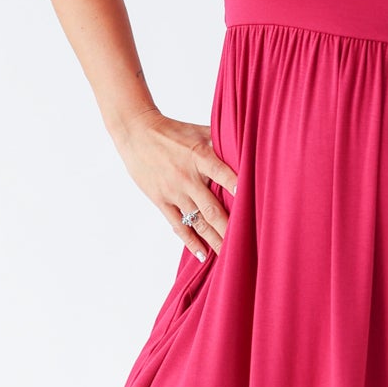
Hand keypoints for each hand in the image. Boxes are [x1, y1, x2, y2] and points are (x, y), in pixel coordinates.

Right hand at [111, 106, 238, 257]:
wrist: (136, 132)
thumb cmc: (172, 130)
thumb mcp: (198, 130)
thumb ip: (222, 138)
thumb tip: (249, 142)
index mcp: (199, 156)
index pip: (222, 173)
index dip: (236, 186)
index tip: (251, 201)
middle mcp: (187, 177)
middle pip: (212, 208)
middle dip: (229, 228)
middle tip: (246, 245)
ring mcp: (173, 192)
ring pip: (198, 221)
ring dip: (214, 240)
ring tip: (229, 256)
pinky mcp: (161, 200)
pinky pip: (178, 225)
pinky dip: (191, 241)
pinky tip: (203, 254)